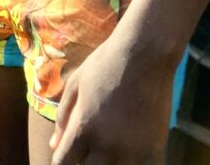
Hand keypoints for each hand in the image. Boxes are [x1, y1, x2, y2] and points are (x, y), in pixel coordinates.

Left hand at [50, 37, 172, 163]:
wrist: (144, 56)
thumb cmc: (105, 64)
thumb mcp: (75, 84)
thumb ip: (63, 116)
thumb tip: (54, 144)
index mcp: (84, 129)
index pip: (63, 163)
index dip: (61, 161)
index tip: (65, 156)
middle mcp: (107, 147)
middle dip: (82, 164)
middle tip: (85, 149)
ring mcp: (133, 152)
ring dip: (106, 164)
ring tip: (104, 149)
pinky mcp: (155, 151)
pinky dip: (132, 164)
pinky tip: (128, 153)